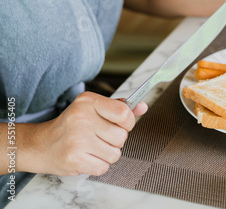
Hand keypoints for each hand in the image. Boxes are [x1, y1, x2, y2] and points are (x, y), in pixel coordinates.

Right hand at [20, 92, 146, 175]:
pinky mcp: (74, 159)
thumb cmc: (71, 125)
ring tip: (93, 147)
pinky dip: (99, 164)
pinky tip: (87, 156)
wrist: (41, 145)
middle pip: (122, 136)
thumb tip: (142, 106)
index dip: (128, 122)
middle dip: (116, 140)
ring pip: (115, 154)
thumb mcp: (93, 108)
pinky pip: (104, 167)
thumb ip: (119, 107)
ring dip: (107, 153)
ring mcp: (77, 140)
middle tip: (100, 137)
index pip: (124, 112)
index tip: (121, 124)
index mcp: (88, 102)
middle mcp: (82, 119)